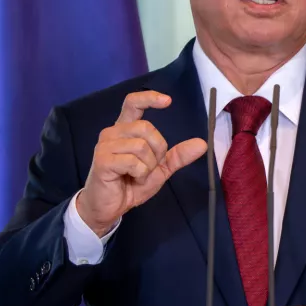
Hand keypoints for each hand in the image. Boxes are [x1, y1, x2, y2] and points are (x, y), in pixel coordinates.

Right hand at [77, 91, 206, 235]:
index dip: (149, 98)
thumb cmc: (131, 184)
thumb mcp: (160, 169)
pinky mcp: (103, 160)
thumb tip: (202, 143)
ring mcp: (105, 145)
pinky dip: (140, 174)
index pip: (133, 103)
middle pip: (146, 128)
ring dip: (147, 167)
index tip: (168, 101)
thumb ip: (178, 156)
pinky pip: (133, 161)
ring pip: (141, 146)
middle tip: (147, 168)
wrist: (110, 207)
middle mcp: (112, 132)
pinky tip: (130, 180)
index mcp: (125, 129)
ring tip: (137, 176)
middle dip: (157, 150)